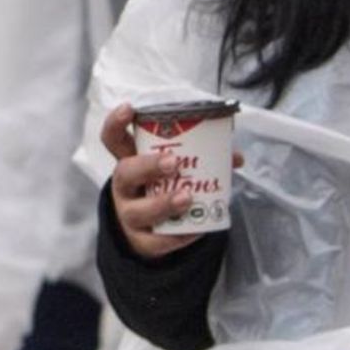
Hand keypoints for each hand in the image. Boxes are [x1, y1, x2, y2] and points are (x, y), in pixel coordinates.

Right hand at [100, 103, 242, 258]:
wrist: (151, 229)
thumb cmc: (163, 185)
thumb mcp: (174, 166)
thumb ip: (203, 157)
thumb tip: (236, 157)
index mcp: (131, 159)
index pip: (113, 139)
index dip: (116, 123)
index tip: (129, 108)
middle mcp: (125, 187)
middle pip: (124, 173)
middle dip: (147, 167)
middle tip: (173, 162)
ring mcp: (129, 214)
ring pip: (137, 211)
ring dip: (163, 204)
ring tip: (187, 197)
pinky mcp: (140, 240)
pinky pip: (155, 241)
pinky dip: (177, 237)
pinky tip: (196, 230)